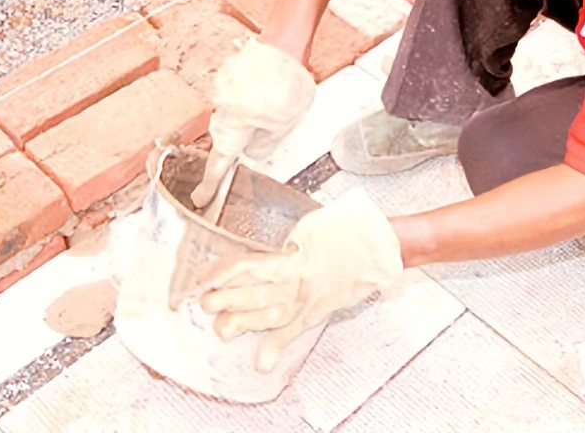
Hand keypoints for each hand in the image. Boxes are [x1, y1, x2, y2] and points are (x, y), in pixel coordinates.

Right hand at [191, 38, 315, 207]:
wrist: (282, 46)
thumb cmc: (283, 87)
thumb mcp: (283, 127)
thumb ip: (265, 144)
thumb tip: (254, 150)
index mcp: (231, 133)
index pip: (217, 167)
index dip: (209, 187)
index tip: (200, 200)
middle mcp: (220, 113)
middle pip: (228, 137)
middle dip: (248, 137)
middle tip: (273, 126)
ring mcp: (223, 93)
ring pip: (237, 114)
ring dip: (255, 113)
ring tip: (282, 101)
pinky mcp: (231, 77)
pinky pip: (241, 96)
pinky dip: (256, 96)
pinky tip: (275, 89)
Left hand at [198, 188, 403, 372]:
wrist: (381, 246)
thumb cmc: (351, 228)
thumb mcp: (314, 222)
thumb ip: (291, 234)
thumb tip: (273, 236)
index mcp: (292, 254)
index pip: (248, 264)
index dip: (224, 272)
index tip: (204, 276)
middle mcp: (296, 278)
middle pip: (253, 292)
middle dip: (225, 299)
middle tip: (204, 303)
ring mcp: (307, 297)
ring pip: (268, 314)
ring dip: (243, 323)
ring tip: (221, 330)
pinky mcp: (318, 311)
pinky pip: (295, 331)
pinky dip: (278, 346)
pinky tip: (263, 361)